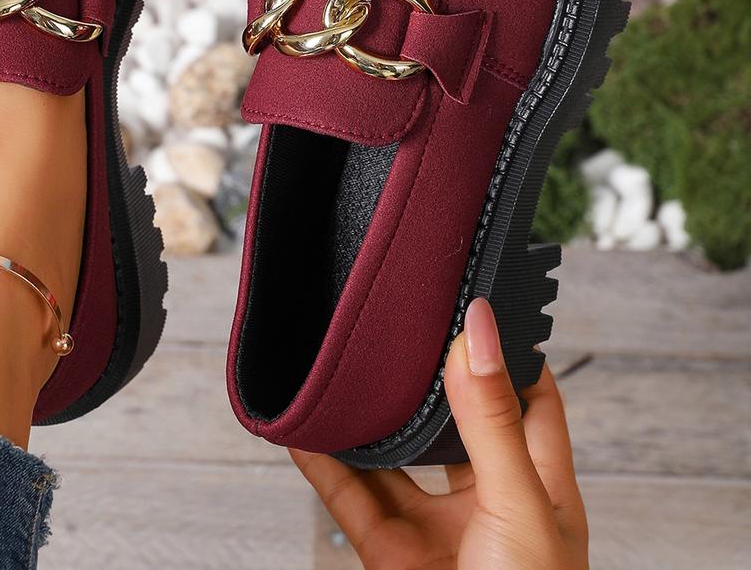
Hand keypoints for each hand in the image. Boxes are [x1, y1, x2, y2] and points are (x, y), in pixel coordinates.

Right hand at [291, 298, 587, 568]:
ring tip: (343, 373)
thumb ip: (491, 420)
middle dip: (425, 380)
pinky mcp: (394, 558)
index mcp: (540, 484)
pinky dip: (325, 467)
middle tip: (395, 330)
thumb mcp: (519, 506)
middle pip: (454, 421)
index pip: (531, 397)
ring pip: (396, 460)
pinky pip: (353, 501)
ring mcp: (440, 529)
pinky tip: (306, 434)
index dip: (506, 350)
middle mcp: (489, 500)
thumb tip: (479, 332)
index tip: (470, 303)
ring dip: (367, 423)